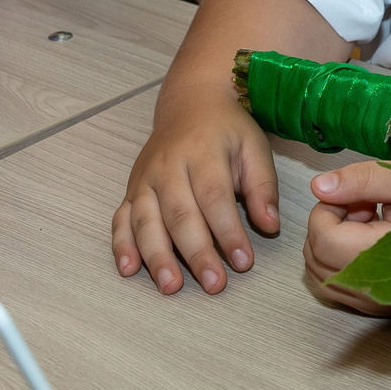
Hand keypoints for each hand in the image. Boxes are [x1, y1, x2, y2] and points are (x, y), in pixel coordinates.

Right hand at [112, 85, 281, 294]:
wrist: (191, 102)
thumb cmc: (227, 130)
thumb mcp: (255, 148)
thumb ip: (263, 187)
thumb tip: (270, 226)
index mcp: (202, 153)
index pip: (215, 198)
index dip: (229, 232)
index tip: (244, 262)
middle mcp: (167, 166)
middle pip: (179, 214)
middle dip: (196, 253)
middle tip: (213, 284)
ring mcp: (144, 179)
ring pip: (146, 221)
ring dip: (156, 256)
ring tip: (170, 287)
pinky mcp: (130, 190)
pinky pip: (121, 219)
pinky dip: (121, 245)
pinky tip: (128, 269)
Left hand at [302, 162, 390, 313]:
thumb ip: (364, 179)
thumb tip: (317, 187)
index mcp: (384, 258)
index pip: (323, 237)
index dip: (329, 208)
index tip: (361, 196)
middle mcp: (375, 290)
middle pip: (315, 257)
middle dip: (331, 224)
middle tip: (367, 206)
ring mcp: (375, 304)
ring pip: (320, 273)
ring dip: (334, 242)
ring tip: (371, 222)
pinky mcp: (378, 307)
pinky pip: (336, 285)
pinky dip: (341, 260)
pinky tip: (373, 242)